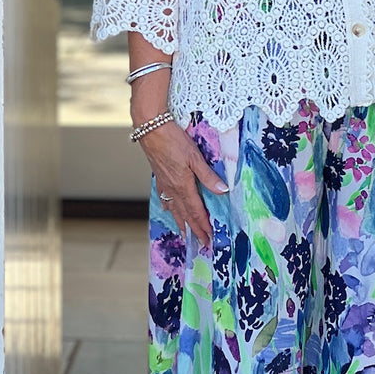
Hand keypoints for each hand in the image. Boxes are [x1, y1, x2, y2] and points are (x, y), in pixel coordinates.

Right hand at [141, 122, 227, 247]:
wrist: (151, 129)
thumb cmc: (174, 140)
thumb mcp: (195, 157)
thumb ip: (208, 176)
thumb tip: (223, 190)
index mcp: (183, 186)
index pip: (196, 211)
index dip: (203, 226)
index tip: (209, 239)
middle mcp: (172, 189)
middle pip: (185, 214)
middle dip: (195, 230)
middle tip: (202, 243)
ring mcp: (164, 184)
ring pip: (174, 209)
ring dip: (181, 223)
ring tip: (185, 234)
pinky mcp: (159, 178)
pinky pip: (165, 198)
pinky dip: (168, 208)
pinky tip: (168, 210)